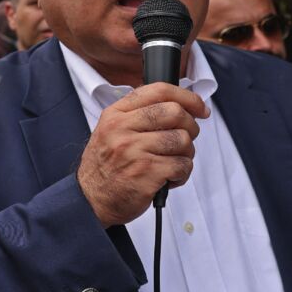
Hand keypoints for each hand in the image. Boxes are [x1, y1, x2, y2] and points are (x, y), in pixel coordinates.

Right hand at [77, 83, 209, 226]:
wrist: (91, 200)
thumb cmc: (108, 166)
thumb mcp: (112, 130)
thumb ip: (140, 114)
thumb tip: (182, 105)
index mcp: (116, 114)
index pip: (159, 91)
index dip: (187, 97)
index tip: (200, 108)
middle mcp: (122, 129)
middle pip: (175, 112)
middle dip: (191, 126)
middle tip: (187, 139)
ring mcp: (134, 151)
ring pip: (182, 140)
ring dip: (186, 153)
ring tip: (173, 162)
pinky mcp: (147, 173)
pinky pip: (182, 165)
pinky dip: (182, 173)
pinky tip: (169, 178)